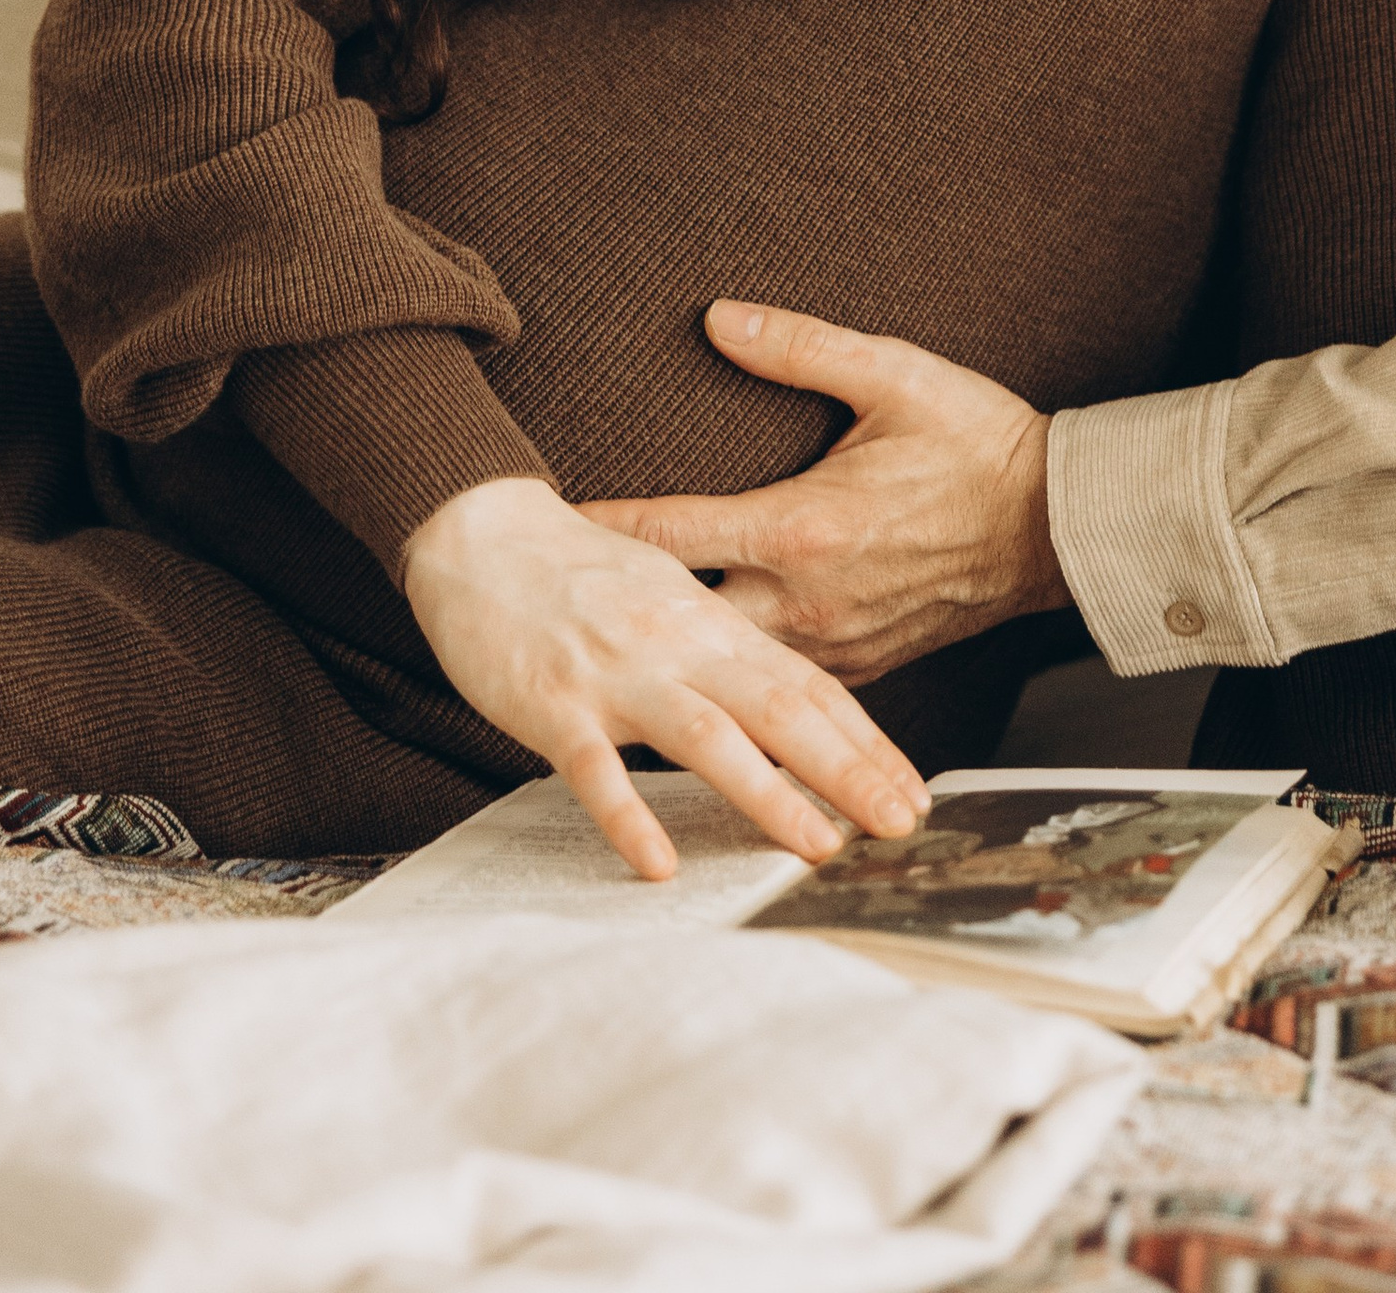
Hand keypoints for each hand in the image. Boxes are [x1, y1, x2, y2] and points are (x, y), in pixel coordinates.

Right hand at [399, 472, 932, 878]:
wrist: (484, 531)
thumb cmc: (581, 573)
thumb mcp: (672, 596)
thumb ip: (725, 652)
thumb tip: (786, 706)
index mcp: (712, 624)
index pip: (807, 686)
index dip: (865, 741)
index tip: (911, 791)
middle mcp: (680, 646)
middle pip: (781, 709)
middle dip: (848, 771)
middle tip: (899, 824)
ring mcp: (619, 674)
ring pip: (708, 739)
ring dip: (768, 796)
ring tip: (816, 848)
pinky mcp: (555, 703)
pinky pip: (597, 770)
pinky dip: (630, 816)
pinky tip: (660, 863)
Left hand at [580, 304, 1071, 684]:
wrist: (1056, 525)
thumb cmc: (978, 444)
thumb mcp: (892, 375)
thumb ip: (797, 349)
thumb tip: (718, 318)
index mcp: (803, 528)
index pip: (674, 532)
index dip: (605, 529)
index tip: (548, 527)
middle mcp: (806, 600)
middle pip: (680, 621)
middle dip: (623, 610)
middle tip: (560, 602)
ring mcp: (834, 644)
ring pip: (725, 668)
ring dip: (675, 652)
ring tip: (614, 644)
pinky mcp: (863, 668)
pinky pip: (777, 683)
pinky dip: (734, 676)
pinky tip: (704, 669)